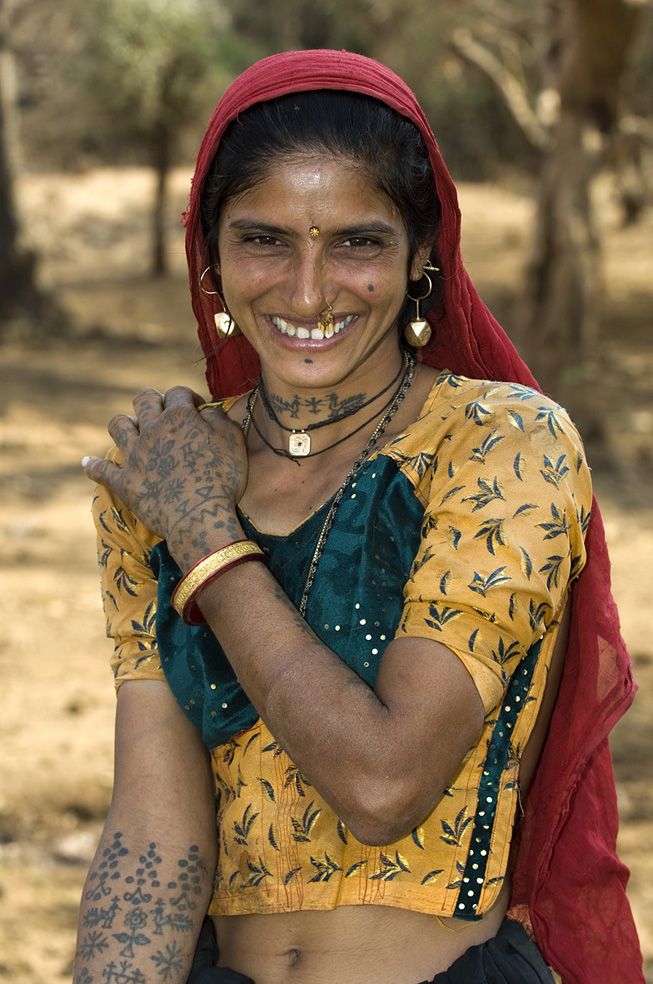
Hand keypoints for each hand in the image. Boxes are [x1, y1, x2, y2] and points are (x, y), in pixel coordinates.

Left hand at [82, 386, 246, 567]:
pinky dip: (93, 465)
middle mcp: (152, 429)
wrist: (198, 516)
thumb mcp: (233, 442)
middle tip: (164, 410)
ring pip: (118, 425)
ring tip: (132, 427)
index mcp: (179, 416)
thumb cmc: (222, 478)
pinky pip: (101, 470)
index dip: (188, 397)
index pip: (178, 393)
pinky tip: (87, 462)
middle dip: (153, 400)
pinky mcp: (124, 482)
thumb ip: (220, 419)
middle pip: (144, 400)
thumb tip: (207, 411)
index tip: (197, 408)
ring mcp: (135, 455)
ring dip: (124, 422)